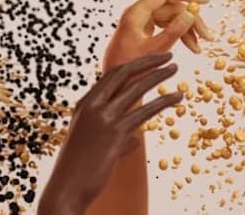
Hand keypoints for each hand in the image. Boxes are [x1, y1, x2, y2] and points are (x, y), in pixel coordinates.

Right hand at [37, 53, 182, 214]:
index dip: (134, 64)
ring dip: (158, 76)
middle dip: (147, 62)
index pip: (112, 75)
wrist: (67, 187)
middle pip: (123, 74)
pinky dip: (163, 102)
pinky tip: (178, 97)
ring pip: (135, 89)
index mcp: (84, 104)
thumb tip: (135, 138)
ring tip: (175, 69)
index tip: (152, 60)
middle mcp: (92, 106)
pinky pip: (144, 113)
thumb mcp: (92, 143)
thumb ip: (114, 135)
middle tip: (168, 56)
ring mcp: (103, 119)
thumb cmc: (79, 168)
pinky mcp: (115, 134)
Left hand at [104, 0, 213, 69]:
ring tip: (199, 48)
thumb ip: (173, 32)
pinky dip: (178, 34)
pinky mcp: (144, 28)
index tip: (205, 1)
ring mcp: (140, 20)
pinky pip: (165, 24)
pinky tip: (191, 46)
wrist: (114, 84)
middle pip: (170, 6)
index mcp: (135, 13)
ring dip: (187, 29)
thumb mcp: (155, 51)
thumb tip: (191, 13)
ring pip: (170, 16)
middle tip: (208, 37)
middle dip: (191, 19)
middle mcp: (137, 13)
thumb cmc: (129, 69)